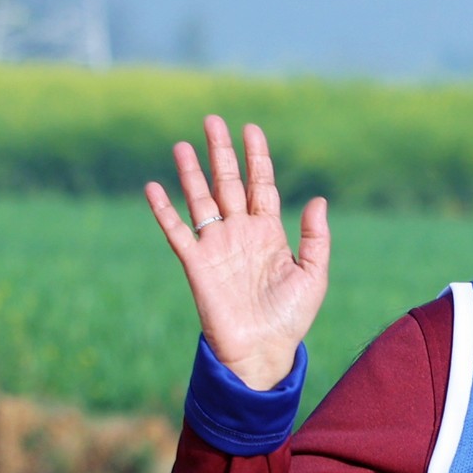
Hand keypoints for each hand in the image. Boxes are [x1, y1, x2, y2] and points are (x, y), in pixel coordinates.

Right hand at [142, 115, 326, 392]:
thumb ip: (316, 238)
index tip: (251, 128)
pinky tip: (153, 187)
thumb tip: (318, 199)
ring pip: (201, 200)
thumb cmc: (291, 318)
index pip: (260, 185)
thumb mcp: (314, 275)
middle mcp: (240, 233)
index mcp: (269, 232)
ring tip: (183, 144)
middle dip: (221, 152)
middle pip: (228, 183)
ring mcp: (216, 246)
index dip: (256, 157)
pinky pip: (177, 232)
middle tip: (213, 120)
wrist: (263, 352)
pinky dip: (164, 211)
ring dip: (191, 173)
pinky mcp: (196, 264)